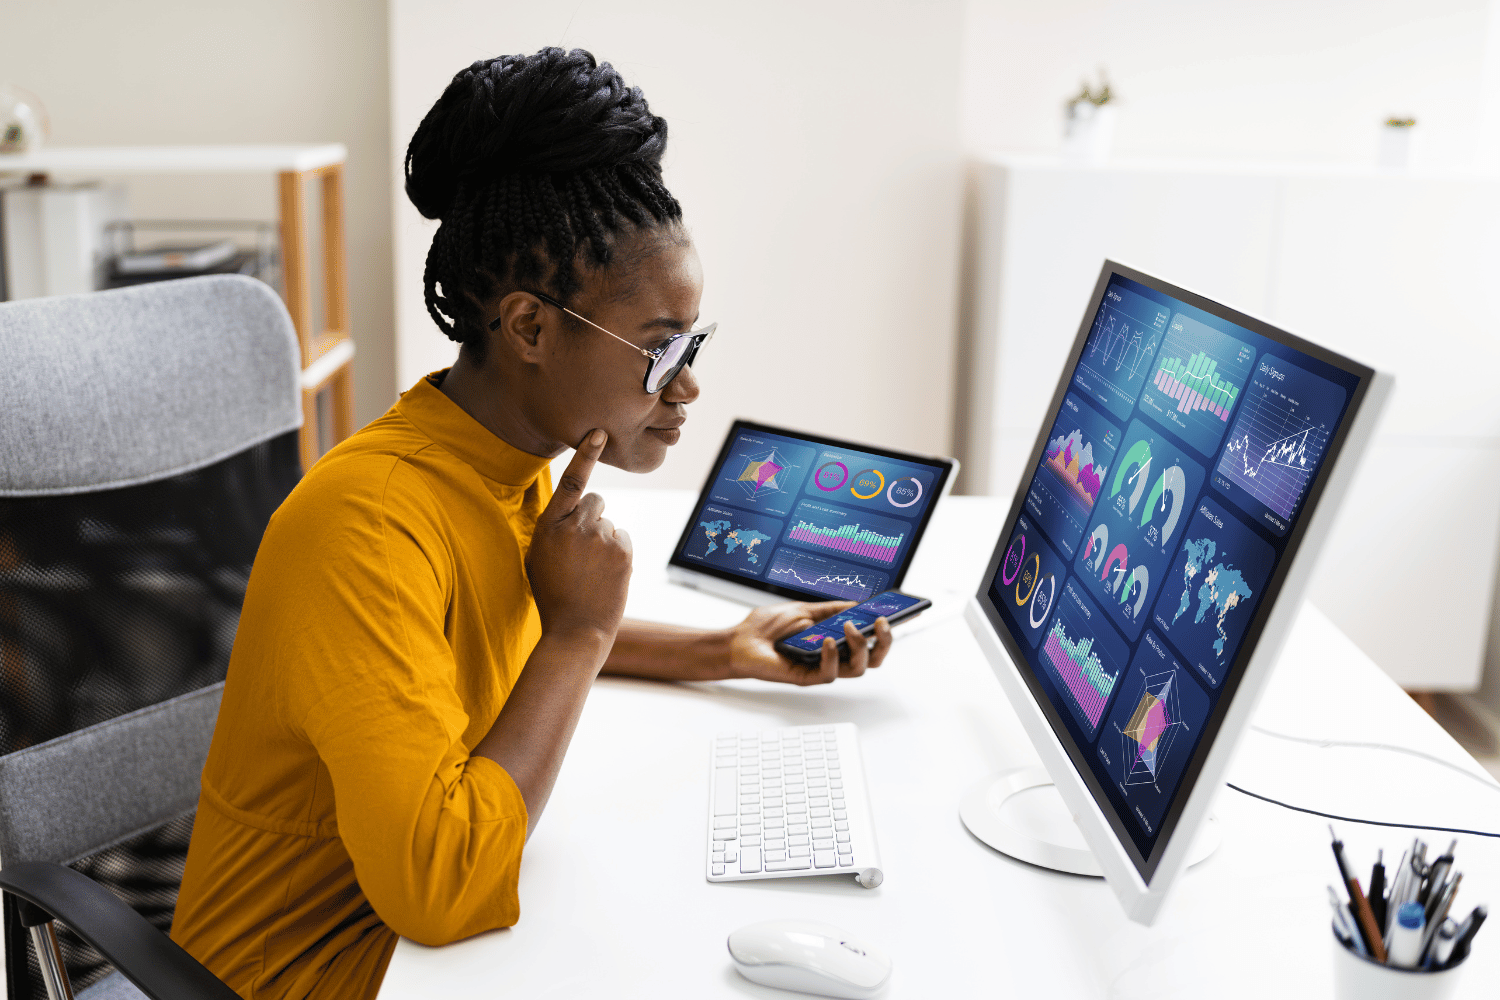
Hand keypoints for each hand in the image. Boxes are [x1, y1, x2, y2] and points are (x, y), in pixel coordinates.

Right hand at [525, 429, 631, 642]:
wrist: (577, 630)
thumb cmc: (553, 595)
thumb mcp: (538, 558)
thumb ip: (554, 529)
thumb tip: (573, 511)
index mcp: (549, 526)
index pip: (572, 482)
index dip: (586, 455)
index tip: (599, 433)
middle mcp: (576, 527)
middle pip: (596, 501)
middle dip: (592, 517)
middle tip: (582, 550)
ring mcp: (602, 538)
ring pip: (609, 523)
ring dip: (603, 539)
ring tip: (591, 570)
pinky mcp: (623, 551)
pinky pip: (622, 538)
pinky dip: (617, 552)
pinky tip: (605, 574)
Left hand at [726, 601, 895, 685]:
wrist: (740, 640)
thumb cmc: (767, 627)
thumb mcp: (805, 609)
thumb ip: (832, 609)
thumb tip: (859, 604)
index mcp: (835, 640)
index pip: (868, 640)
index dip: (886, 631)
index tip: (900, 614)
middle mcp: (833, 657)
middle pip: (872, 659)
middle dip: (883, 643)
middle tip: (881, 624)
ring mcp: (821, 668)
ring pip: (857, 670)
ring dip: (859, 647)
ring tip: (849, 629)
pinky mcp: (806, 678)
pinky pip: (829, 674)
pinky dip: (832, 656)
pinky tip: (826, 640)